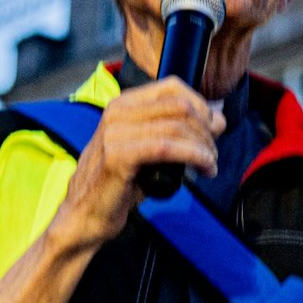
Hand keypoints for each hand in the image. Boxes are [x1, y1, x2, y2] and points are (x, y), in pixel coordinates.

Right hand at [52, 79, 224, 248]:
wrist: (84, 215)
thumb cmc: (119, 185)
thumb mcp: (151, 151)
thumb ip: (179, 132)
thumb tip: (218, 119)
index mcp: (123, 104)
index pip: (173, 87)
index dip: (201, 106)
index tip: (213, 130)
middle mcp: (117, 112)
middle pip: (179, 106)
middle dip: (206, 130)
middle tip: (213, 154)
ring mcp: (114, 132)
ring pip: (176, 127)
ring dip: (203, 148)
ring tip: (210, 166)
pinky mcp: (117, 156)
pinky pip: (167, 148)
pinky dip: (192, 156)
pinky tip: (202, 168)